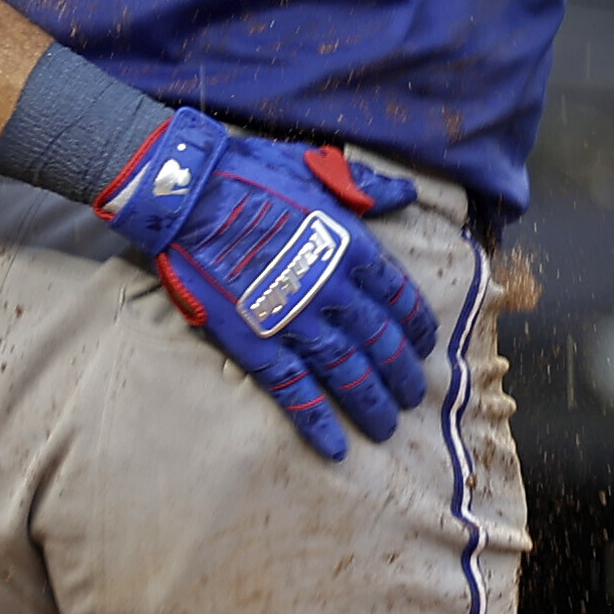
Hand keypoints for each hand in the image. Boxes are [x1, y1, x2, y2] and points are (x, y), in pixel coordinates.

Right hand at [92, 108, 439, 460]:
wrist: (188, 195)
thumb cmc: (250, 174)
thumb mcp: (318, 167)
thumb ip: (363, 186)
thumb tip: (403, 193)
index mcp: (351, 246)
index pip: (400, 297)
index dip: (417, 326)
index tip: (425, 346)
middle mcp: (332, 290)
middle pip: (382, 343)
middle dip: (402, 374)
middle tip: (414, 397)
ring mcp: (294, 320)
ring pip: (348, 373)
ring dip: (372, 405)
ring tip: (386, 428)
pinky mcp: (256, 343)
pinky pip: (295, 390)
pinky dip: (318, 422)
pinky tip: (336, 446)